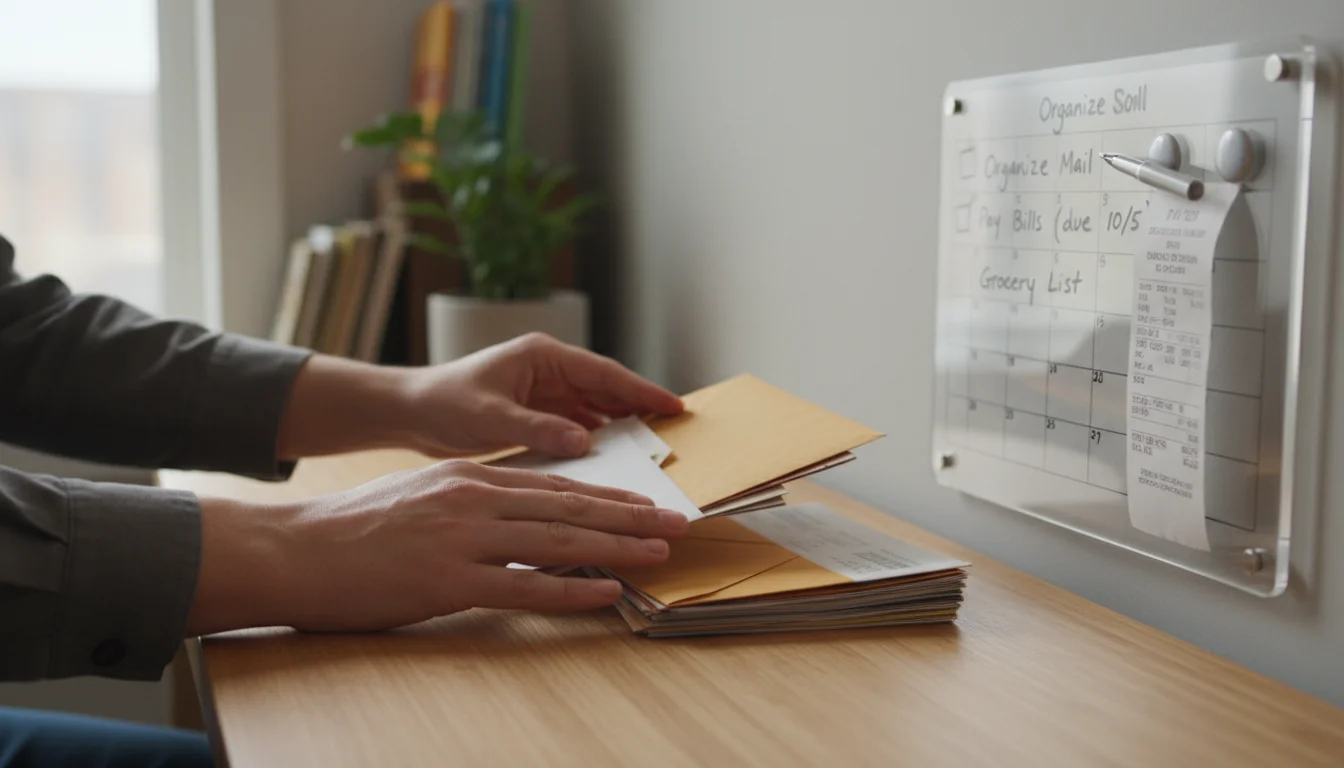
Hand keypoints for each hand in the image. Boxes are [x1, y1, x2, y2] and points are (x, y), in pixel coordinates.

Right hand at [187, 459, 688, 635]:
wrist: (293, 549)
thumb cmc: (353, 529)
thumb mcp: (420, 496)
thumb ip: (471, 502)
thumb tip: (517, 516)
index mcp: (469, 477)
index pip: (554, 485)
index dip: (606, 496)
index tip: (645, 503)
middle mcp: (474, 497)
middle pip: (570, 506)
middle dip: (630, 516)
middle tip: (677, 523)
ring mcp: (463, 538)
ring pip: (559, 540)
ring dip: (618, 547)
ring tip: (661, 552)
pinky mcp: (448, 580)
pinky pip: (525, 586)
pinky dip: (572, 589)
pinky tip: (607, 591)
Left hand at [276, 333, 683, 461]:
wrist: (409, 412)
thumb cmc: (442, 404)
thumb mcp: (489, 416)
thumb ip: (538, 428)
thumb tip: (585, 441)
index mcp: (542, 356)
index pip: (604, 373)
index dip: (641, 391)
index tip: (673, 406)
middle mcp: (549, 368)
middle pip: (607, 388)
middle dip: (640, 406)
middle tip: (676, 429)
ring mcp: (544, 390)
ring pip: (595, 407)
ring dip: (621, 424)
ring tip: (654, 446)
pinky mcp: (537, 412)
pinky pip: (577, 424)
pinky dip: (597, 438)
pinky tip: (613, 457)